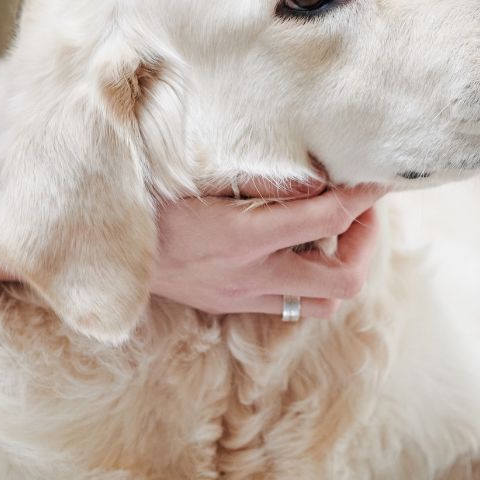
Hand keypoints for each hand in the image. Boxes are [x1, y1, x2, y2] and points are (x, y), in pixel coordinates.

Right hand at [147, 183, 385, 319]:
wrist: (100, 243)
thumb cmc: (148, 194)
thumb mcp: (204, 173)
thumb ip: (266, 179)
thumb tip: (321, 179)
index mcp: (244, 236)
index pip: (328, 218)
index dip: (363, 198)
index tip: (379, 180)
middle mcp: (250, 275)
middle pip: (343, 280)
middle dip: (365, 244)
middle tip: (359, 209)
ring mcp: (240, 297)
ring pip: (321, 303)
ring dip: (339, 268)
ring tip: (332, 231)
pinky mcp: (229, 305)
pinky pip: (288, 305)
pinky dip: (306, 279)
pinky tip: (294, 248)